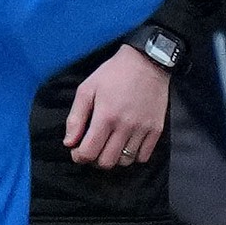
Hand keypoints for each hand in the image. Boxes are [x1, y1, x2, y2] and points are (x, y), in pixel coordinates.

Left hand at [65, 44, 170, 167]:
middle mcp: (126, 126)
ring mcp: (143, 129)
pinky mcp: (157, 129)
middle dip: (94, 160)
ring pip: (126, 161)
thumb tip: (69, 143)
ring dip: (114, 158)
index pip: (89, 152)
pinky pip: (144, 156)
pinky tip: (125, 145)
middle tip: (92, 149)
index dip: (79, 157)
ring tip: (108, 146)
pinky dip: (132, 156)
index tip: (77, 151)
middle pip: (107, 161)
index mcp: (105, 117)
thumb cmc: (112, 75)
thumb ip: (75, 118)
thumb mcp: (86, 90)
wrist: (147, 63)